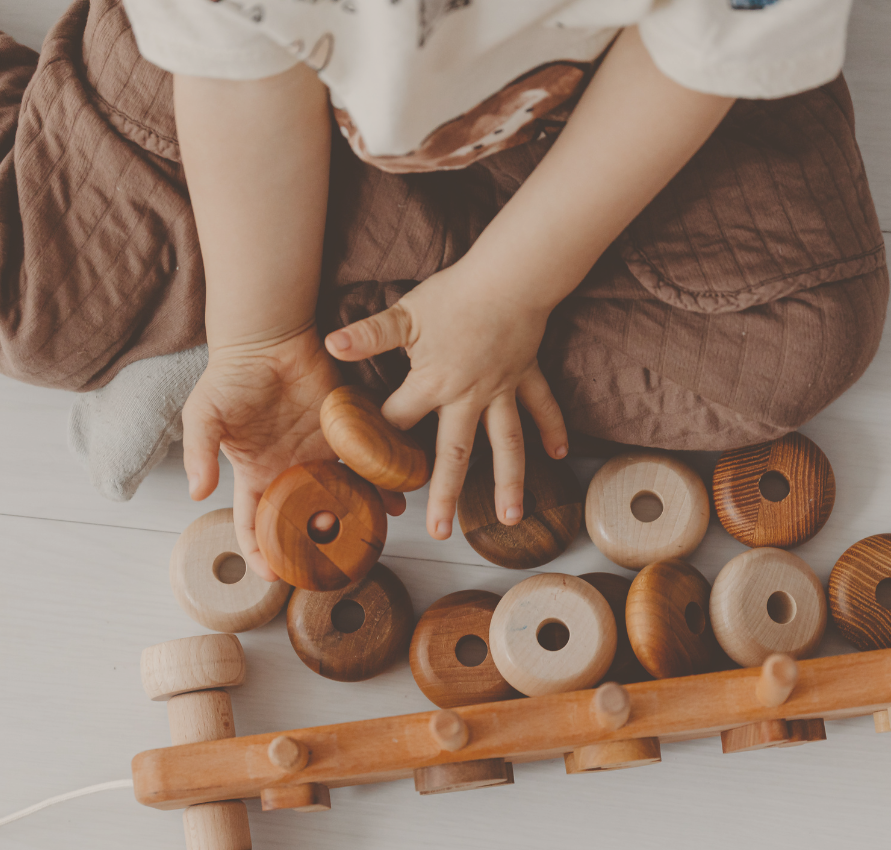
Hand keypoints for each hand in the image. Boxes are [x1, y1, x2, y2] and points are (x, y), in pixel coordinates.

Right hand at [181, 326, 404, 579]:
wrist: (268, 339)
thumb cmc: (231, 376)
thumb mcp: (203, 415)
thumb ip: (199, 453)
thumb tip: (198, 494)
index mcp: (256, 475)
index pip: (254, 524)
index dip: (260, 552)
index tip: (274, 576)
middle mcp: (290, 472)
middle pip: (303, 521)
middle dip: (315, 546)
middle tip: (331, 568)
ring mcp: (319, 455)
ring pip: (339, 498)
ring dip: (354, 519)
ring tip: (371, 540)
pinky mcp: (344, 435)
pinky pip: (363, 465)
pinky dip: (377, 483)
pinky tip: (390, 500)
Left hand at [324, 262, 568, 539]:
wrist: (510, 276)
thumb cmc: (455, 294)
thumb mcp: (405, 314)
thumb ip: (370, 335)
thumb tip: (332, 346)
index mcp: (433, 384)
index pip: (398, 422)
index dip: (377, 445)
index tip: (364, 475)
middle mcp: (469, 397)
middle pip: (455, 453)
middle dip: (445, 494)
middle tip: (439, 532)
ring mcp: (502, 392)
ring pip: (507, 444)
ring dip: (510, 482)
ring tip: (510, 519)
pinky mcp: (526, 377)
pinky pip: (542, 407)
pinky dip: (553, 429)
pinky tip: (558, 456)